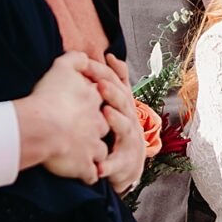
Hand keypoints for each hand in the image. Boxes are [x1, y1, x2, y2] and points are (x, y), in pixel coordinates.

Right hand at [17, 52, 108, 184]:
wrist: (42, 126)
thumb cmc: (49, 96)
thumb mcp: (61, 67)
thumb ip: (75, 58)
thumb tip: (84, 55)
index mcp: (93, 101)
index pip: (102, 100)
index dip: (97, 102)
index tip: (88, 105)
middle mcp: (98, 123)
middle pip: (104, 126)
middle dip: (98, 128)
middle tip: (86, 130)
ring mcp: (93, 146)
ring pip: (100, 151)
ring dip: (95, 153)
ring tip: (87, 155)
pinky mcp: (85, 166)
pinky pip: (91, 174)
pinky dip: (89, 175)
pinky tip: (85, 175)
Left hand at [90, 52, 146, 194]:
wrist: (131, 164)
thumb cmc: (121, 129)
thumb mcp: (120, 103)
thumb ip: (116, 80)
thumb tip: (109, 55)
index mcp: (125, 105)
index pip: (118, 84)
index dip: (106, 73)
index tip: (90, 62)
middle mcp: (130, 120)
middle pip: (124, 103)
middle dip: (113, 93)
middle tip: (100, 85)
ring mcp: (129, 140)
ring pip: (125, 128)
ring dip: (116, 121)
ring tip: (105, 114)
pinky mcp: (124, 163)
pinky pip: (116, 163)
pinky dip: (108, 165)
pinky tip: (99, 167)